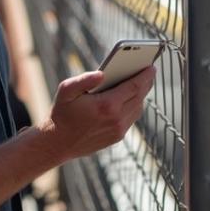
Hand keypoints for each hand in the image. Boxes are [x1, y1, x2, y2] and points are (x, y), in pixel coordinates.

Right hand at [40, 66, 155, 162]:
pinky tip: (131, 98)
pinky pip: (131, 118)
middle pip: (139, 97)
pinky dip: (133, 106)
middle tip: (150, 72)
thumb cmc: (61, 113)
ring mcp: (118, 130)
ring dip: (141, 95)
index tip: (152, 67)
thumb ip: (84, 79)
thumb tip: (102, 73)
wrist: (57, 143)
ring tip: (141, 83)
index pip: (134, 86)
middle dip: (146, 83)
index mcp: (106, 105)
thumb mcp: (66, 90)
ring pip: (137, 108)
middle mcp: (116, 119)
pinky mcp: (117, 137)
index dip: (145, 75)